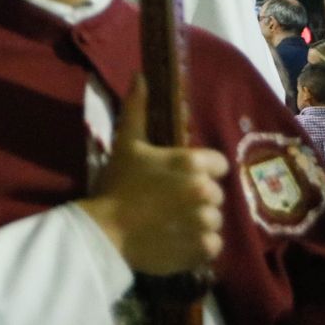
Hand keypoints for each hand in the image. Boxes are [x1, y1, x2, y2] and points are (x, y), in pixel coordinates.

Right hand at [78, 75, 228, 275]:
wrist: (106, 233)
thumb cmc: (117, 185)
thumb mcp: (127, 143)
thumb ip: (138, 108)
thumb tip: (141, 75)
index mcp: (191, 162)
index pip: (218, 163)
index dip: (200, 169)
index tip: (177, 177)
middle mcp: (205, 190)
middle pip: (215, 191)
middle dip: (198, 195)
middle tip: (169, 200)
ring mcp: (206, 222)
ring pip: (214, 218)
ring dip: (198, 220)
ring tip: (172, 222)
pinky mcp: (204, 249)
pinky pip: (213, 244)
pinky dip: (199, 244)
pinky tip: (176, 239)